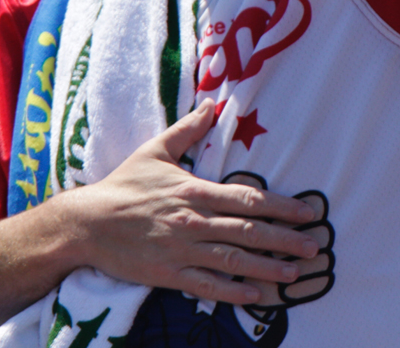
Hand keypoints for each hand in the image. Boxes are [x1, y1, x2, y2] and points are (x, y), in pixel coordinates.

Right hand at [53, 105, 321, 305]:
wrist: (85, 223)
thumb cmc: (123, 185)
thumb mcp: (155, 150)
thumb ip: (187, 130)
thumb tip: (211, 104)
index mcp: (194, 191)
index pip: (247, 199)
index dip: (281, 206)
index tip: (307, 212)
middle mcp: (193, 221)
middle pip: (248, 232)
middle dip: (285, 239)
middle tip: (315, 246)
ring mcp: (181, 250)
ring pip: (232, 260)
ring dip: (267, 267)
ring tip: (295, 273)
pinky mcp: (167, 274)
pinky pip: (206, 285)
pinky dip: (232, 291)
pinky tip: (255, 295)